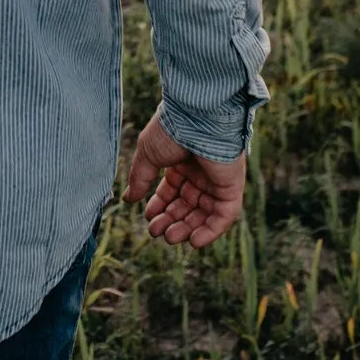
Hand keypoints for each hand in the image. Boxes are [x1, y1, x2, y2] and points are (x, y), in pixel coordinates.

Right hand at [121, 111, 244, 248]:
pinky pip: (224, 216)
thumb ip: (139, 179)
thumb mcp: (147, 155)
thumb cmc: (171, 129)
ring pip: (204, 214)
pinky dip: (211, 231)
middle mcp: (200, 173)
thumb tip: (128, 200)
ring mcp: (217, 181)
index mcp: (181, 162)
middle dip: (171, 220)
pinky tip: (194, 242)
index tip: (148, 217)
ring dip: (188, 229)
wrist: (197, 117)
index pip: (171, 191)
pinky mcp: (232, 187)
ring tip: (170, 237)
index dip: (160, 206)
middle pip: (186, 206)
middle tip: (157, 232)